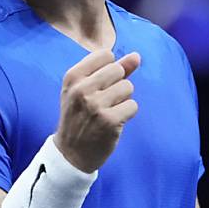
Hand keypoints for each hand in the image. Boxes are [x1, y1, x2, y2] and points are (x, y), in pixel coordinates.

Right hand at [53, 50, 140, 172]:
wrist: (71, 152)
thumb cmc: (81, 116)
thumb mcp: (86, 89)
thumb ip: (112, 69)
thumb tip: (137, 56)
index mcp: (72, 77)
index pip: (105, 55)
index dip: (109, 69)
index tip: (99, 85)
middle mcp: (81, 89)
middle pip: (118, 70)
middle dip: (118, 84)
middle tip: (104, 101)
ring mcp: (95, 106)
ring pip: (128, 87)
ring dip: (123, 100)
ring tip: (108, 111)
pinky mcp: (109, 121)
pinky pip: (133, 106)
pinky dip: (127, 114)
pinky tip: (114, 122)